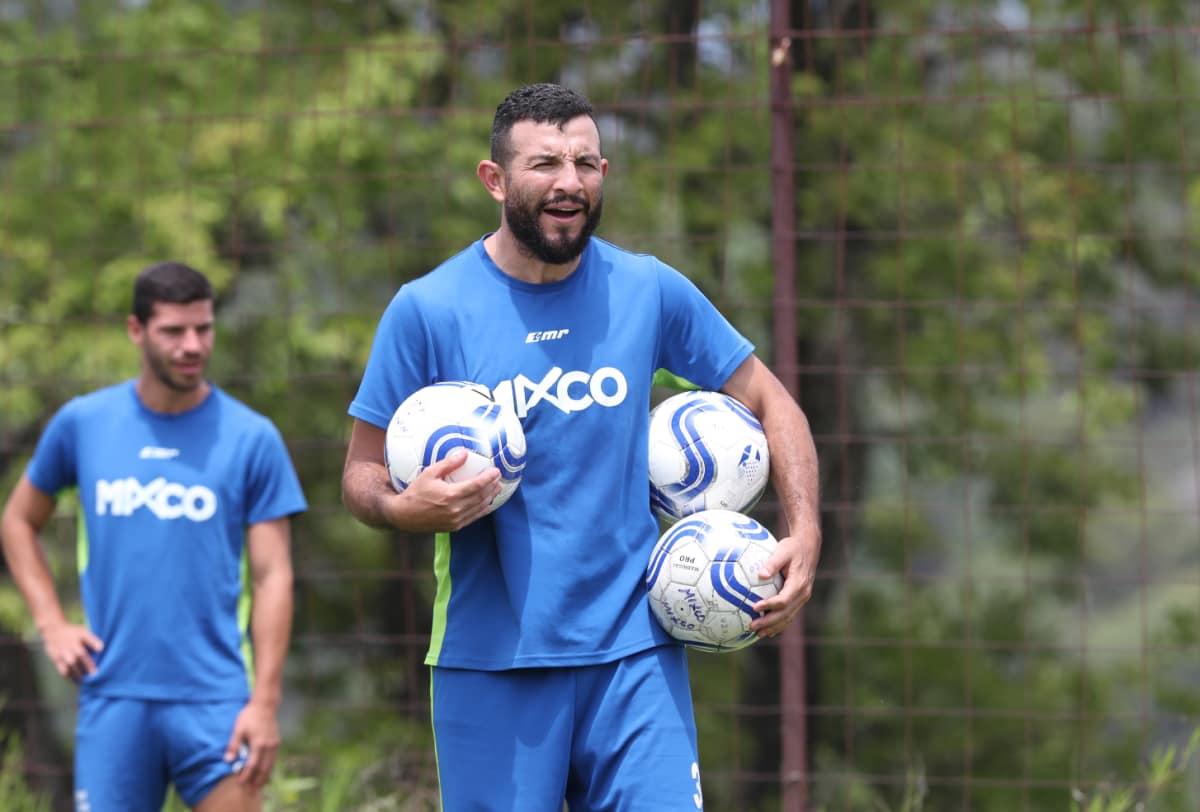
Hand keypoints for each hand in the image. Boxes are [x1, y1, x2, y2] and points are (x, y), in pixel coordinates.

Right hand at [40, 621, 102, 681]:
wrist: (53, 631)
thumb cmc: (73, 633)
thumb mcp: (83, 631)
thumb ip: (92, 640)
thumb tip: (101, 649)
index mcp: (81, 635)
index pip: (89, 638)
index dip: (95, 643)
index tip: (101, 649)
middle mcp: (72, 644)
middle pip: (81, 655)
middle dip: (88, 665)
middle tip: (95, 674)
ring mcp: (64, 652)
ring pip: (72, 665)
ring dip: (79, 673)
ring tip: (85, 681)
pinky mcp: (56, 659)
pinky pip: (63, 670)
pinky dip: (69, 676)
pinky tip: (75, 681)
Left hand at [224, 699, 280, 787]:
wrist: (265, 705)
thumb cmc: (249, 716)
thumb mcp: (238, 729)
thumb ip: (234, 745)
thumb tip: (228, 760)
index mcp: (258, 743)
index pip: (252, 764)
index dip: (246, 775)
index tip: (240, 783)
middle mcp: (269, 746)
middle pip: (264, 768)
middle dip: (257, 780)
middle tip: (251, 790)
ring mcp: (274, 744)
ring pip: (270, 765)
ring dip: (264, 776)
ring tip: (259, 786)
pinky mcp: (276, 742)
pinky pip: (273, 759)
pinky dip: (269, 768)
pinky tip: (265, 772)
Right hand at [386, 449, 503, 531]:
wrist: (404, 516)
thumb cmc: (415, 492)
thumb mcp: (429, 473)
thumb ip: (448, 464)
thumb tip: (464, 453)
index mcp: (450, 496)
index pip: (476, 486)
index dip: (489, 478)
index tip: (496, 471)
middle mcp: (455, 510)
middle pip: (481, 497)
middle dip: (493, 487)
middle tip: (499, 478)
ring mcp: (456, 520)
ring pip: (480, 508)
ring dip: (490, 498)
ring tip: (497, 488)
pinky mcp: (455, 527)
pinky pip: (474, 517)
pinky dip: (483, 509)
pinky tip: (487, 503)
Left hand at [748, 522, 820, 637]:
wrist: (809, 547)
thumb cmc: (793, 547)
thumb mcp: (783, 550)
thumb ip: (772, 563)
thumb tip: (761, 574)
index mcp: (799, 583)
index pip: (784, 600)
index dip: (769, 606)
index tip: (754, 607)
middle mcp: (803, 594)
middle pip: (786, 613)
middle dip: (769, 622)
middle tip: (752, 626)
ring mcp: (803, 598)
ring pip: (788, 617)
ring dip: (774, 627)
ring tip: (758, 634)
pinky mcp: (800, 599)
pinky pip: (790, 614)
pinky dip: (780, 624)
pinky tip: (769, 630)